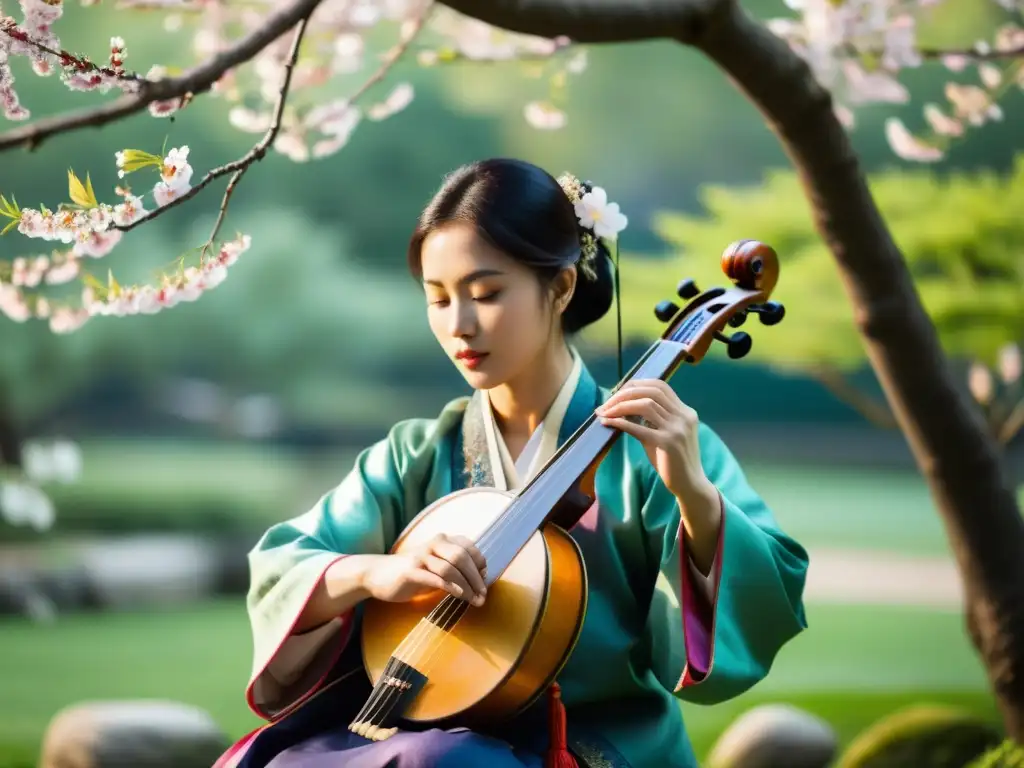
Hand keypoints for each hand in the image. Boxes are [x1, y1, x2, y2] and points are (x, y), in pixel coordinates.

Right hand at [362, 533, 487, 606]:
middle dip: (476, 578)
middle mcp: (433, 544)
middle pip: (462, 557)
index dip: (480, 565)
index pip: (469, 548)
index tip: (484, 581)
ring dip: (466, 586)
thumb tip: (481, 577)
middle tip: (482, 596)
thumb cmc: (414, 573)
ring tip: (474, 600)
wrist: (379, 575)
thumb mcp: (437, 566)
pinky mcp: (411, 571)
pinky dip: (449, 586)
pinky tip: (458, 594)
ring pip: (450, 568)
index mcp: (443, 540)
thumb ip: (456, 567)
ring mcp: (421, 556)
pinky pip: (434, 577)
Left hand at [595, 379, 714, 507]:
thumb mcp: (665, 434)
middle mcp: (683, 416)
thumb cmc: (674, 460)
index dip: (637, 384)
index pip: (660, 386)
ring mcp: (677, 429)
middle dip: (625, 394)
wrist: (690, 484)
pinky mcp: (668, 443)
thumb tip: (623, 407)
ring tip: (604, 413)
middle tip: (606, 403)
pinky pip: (639, 427)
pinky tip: (609, 423)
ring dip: (620, 406)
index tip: (619, 391)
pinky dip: (621, 422)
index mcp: (685, 411)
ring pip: (644, 405)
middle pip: (651, 392)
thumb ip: (651, 420)